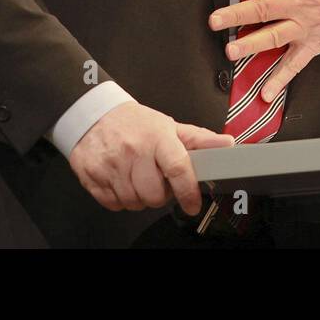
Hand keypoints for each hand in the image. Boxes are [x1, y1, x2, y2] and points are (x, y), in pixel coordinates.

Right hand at [67, 101, 233, 215]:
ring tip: (138, 177)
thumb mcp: (169, 126)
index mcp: (157, 137)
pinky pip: (114, 205)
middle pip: (155, 195)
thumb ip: (199, 139)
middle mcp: (134, 151)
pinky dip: (120, 199)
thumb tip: (227, 144)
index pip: (178, 168)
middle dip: (160, 194)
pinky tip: (122, 181)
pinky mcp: (92, 177)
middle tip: (156, 179)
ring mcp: (111, 165)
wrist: (94, 115)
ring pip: (134, 203)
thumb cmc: (135, 123)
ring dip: (139, 197)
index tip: (193, 204)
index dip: (188, 191)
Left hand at [209, 0, 319, 102]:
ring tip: (229, 51)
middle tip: (214, 20)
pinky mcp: (313, 44)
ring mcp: (305, 27)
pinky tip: (263, 96)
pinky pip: (294, 65)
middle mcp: (298, 3)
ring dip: (250, 45)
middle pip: (262, 8)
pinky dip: (279, 81)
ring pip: (273, 37)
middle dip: (236, 14)